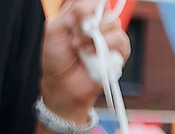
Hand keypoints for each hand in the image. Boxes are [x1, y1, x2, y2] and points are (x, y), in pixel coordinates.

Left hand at [41, 0, 127, 122]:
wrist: (63, 85)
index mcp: (81, 12)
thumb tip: (82, 11)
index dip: (84, 5)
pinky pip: (120, 40)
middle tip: (75, 32)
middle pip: (103, 5)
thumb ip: (67, 14)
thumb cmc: (57, 59)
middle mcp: (97, 21)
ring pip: (112, 22)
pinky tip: (92, 54)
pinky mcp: (118, 51)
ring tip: (79, 48)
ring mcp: (109, 35)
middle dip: (87, 19)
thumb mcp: (54, 30)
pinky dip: (105, 47)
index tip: (72, 18)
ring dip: (93, 36)